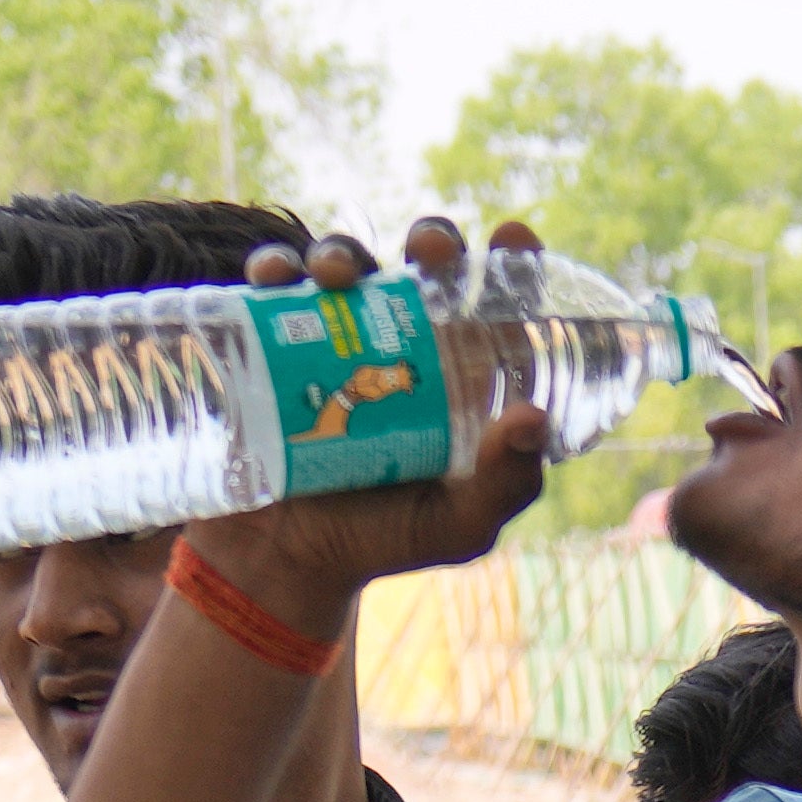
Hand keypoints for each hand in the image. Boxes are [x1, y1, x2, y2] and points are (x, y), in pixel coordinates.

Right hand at [171, 221, 560, 621]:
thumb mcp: (458, 525)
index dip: (510, 263)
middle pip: (421, 266)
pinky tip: (275, 278)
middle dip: (430, 241)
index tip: (513, 238)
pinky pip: (269, 289)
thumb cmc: (384, 540)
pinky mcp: (268, 341)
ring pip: (344, 264)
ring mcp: (331, 334)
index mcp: (459, 372)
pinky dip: (272, 270)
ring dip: (343, 252)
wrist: (286, 562)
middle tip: (430, 252)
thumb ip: (505, 481)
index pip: (494, 303)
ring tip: (336, 276)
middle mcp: (400, 340)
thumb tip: (533, 418)